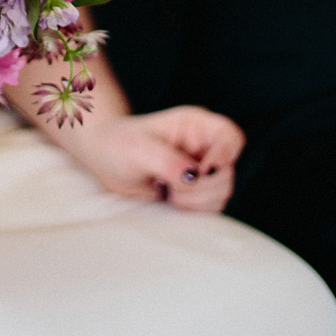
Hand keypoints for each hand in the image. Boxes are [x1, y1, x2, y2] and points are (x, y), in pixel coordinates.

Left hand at [71, 106, 244, 212]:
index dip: (224, 155)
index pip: (230, 136)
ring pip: (221, 193)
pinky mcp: (196, 192)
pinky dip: (192, 210)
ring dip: (195, 201)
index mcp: (196, 125)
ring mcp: (202, 171)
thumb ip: (166, 161)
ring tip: (166, 191)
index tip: (202, 171)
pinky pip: (210, 207)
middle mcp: (204, 147)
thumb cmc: (119, 143)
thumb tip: (194, 176)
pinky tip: (169, 199)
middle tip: (170, 187)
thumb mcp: (138, 148)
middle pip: (227, 172)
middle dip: (200, 187)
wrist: (105, 159)